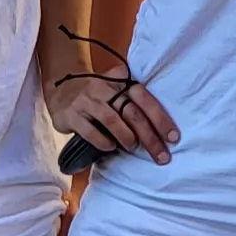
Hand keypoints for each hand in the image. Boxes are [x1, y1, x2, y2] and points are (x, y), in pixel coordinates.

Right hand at [46, 70, 180, 164]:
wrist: (62, 93)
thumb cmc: (99, 97)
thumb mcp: (117, 91)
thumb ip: (136, 103)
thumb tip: (163, 133)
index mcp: (121, 80)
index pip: (145, 97)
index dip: (161, 118)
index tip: (173, 137)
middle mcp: (104, 87)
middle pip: (132, 112)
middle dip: (149, 136)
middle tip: (162, 155)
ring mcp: (86, 100)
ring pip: (112, 119)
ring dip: (127, 137)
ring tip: (133, 148)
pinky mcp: (71, 114)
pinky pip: (90, 130)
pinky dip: (102, 141)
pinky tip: (110, 148)